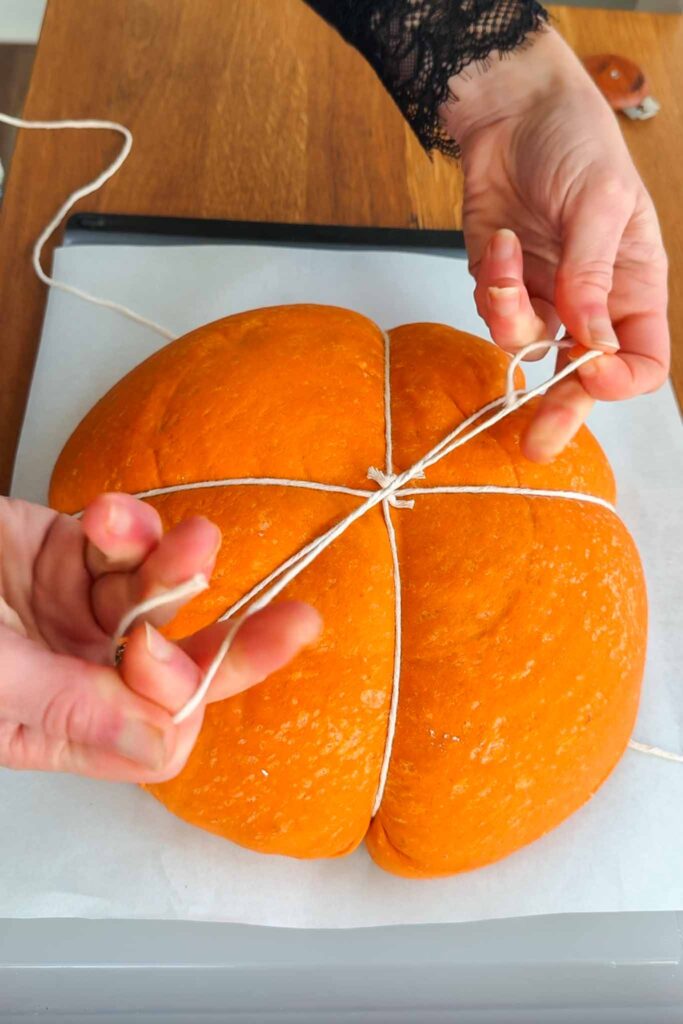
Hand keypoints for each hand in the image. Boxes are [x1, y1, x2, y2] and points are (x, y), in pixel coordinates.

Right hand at [0, 493, 320, 780]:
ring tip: (186, 539)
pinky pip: (122, 541)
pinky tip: (104, 513)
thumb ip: (64, 710)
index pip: (156, 732)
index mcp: (59, 728)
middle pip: (181, 668)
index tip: (151, 655)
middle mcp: (79, 674)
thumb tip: (161, 745)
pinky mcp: (69, 551)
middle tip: (295, 623)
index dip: (171, 697)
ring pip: (159, 595)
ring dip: (175, 565)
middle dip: (234, 642)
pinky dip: (124, 524)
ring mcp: (77, 611)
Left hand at [441, 27, 668, 460]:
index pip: (640, 359)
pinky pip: (492, 312)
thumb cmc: (575, 141)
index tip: (592, 372)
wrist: (512, 109)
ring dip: (507, 314)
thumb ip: (592, 277)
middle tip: (536, 444)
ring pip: (525, 348)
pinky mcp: (502, 284)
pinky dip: (489, 285)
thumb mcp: (600, 203)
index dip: (618, 378)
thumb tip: (594, 344)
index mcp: (634, 287)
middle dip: (559, 409)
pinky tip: (498, 241)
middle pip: (581, 376)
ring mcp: (544, 296)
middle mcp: (590, 302)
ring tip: (503, 258)